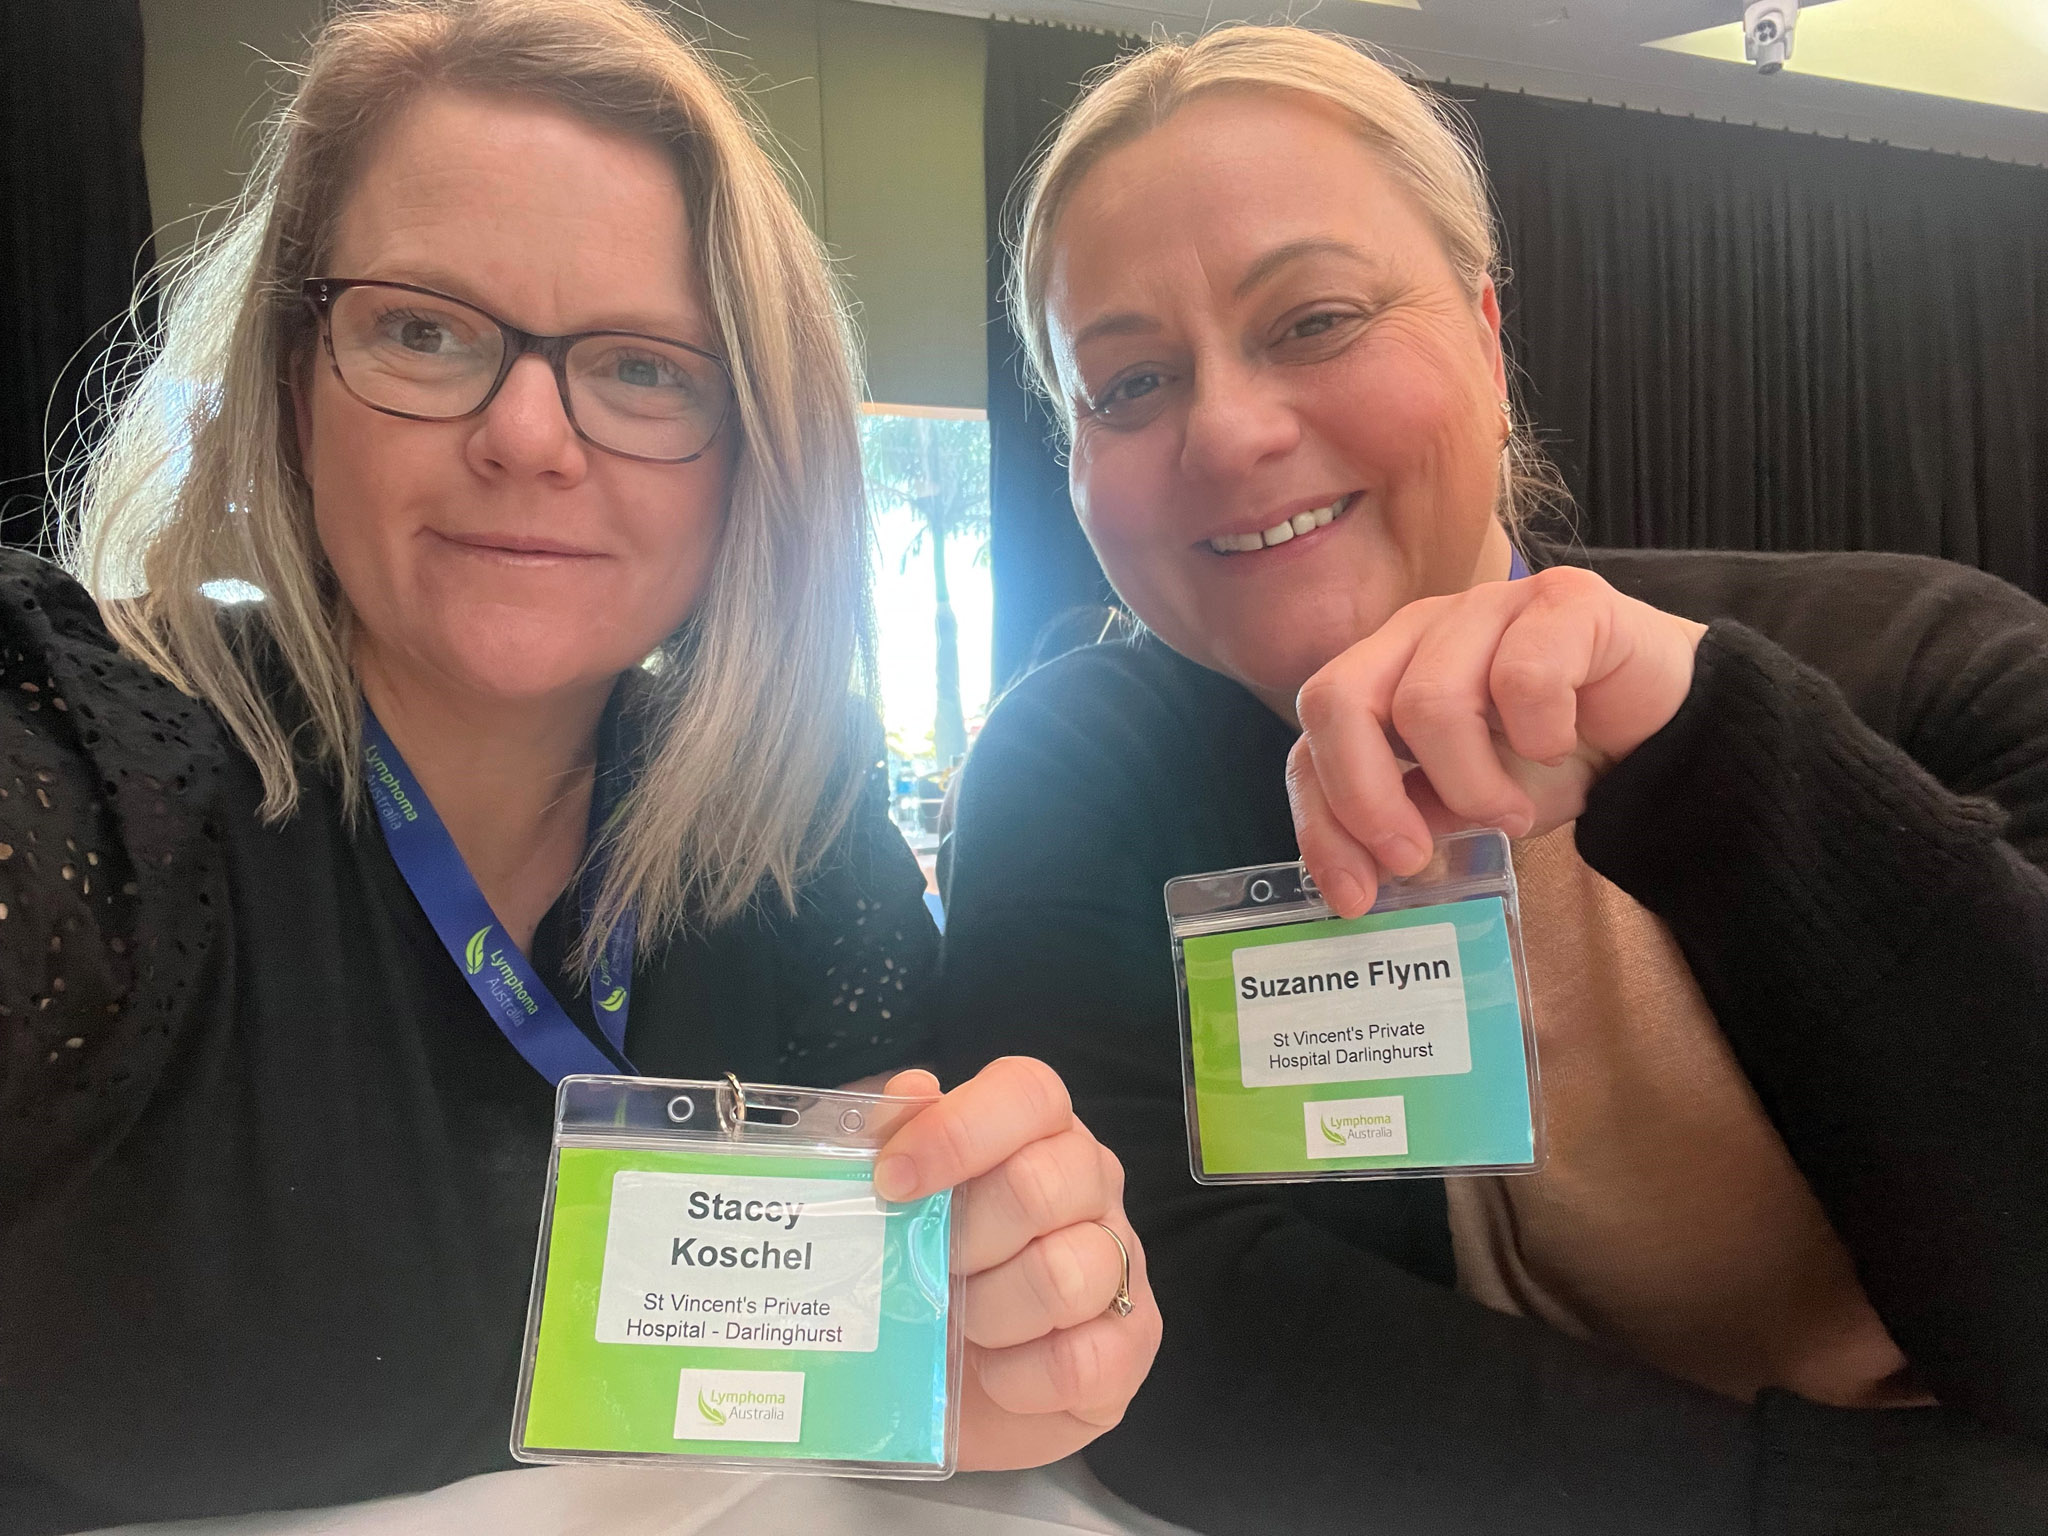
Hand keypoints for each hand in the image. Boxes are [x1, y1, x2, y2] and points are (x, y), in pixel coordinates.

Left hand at [873, 1058, 1161, 1470]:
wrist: (950, 1382)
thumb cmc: (928, 1271)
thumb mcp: (896, 1204)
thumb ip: (894, 1138)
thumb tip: (909, 1092)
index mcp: (1039, 1131)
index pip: (1028, 1093)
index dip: (958, 1131)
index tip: (892, 1180)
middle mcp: (1092, 1183)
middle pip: (1039, 1186)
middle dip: (962, 1240)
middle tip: (928, 1270)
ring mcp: (1121, 1261)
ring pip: (1063, 1276)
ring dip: (987, 1312)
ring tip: (959, 1325)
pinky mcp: (1131, 1345)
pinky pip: (1077, 1361)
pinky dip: (1016, 1378)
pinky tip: (993, 1371)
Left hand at [1289, 564, 1706, 916]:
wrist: (1671, 725)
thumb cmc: (1559, 758)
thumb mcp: (1469, 804)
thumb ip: (1411, 818)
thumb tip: (1358, 872)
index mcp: (1385, 672)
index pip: (1313, 737)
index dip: (1322, 820)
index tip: (1354, 896)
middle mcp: (1421, 629)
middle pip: (1339, 701)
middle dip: (1369, 797)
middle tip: (1418, 855)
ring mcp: (1488, 606)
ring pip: (1429, 701)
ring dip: (1471, 784)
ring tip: (1514, 814)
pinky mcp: (1563, 600)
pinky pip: (1523, 677)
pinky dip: (1542, 734)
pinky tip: (1565, 746)